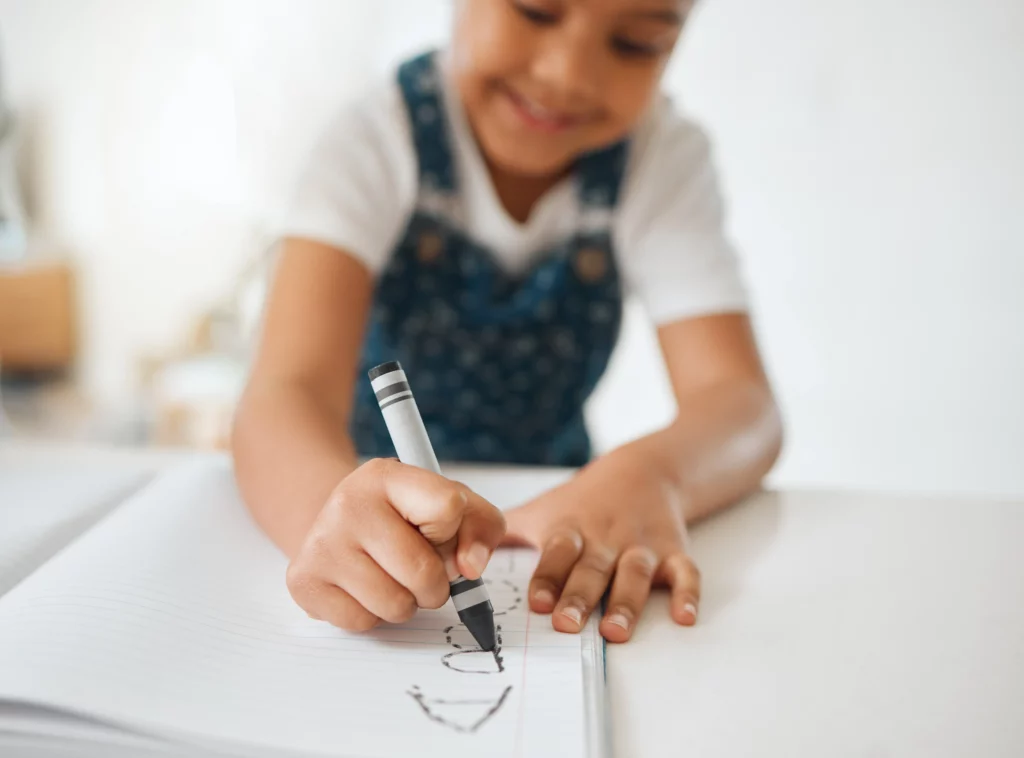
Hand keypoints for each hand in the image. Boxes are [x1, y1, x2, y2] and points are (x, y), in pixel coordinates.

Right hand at [287, 458, 506, 630]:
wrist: (338, 526)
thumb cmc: (403, 518)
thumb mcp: (451, 506)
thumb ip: (482, 527)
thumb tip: (471, 569)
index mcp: (388, 475)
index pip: (448, 507)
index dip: (452, 532)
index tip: (437, 531)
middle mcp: (348, 502)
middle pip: (424, 572)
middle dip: (435, 584)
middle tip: (418, 568)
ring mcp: (322, 542)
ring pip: (395, 605)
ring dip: (405, 603)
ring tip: (390, 577)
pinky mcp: (303, 581)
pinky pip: (362, 622)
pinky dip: (373, 616)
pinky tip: (363, 588)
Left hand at [503, 448, 699, 641]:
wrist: (644, 470)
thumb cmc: (584, 500)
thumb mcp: (543, 510)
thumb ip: (504, 535)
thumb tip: (454, 555)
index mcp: (571, 529)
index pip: (557, 553)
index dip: (547, 576)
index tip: (535, 602)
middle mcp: (606, 538)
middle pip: (593, 568)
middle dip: (580, 596)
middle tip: (566, 624)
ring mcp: (641, 545)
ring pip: (635, 574)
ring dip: (627, 603)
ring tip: (615, 632)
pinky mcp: (673, 550)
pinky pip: (685, 572)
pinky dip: (688, 594)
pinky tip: (684, 617)